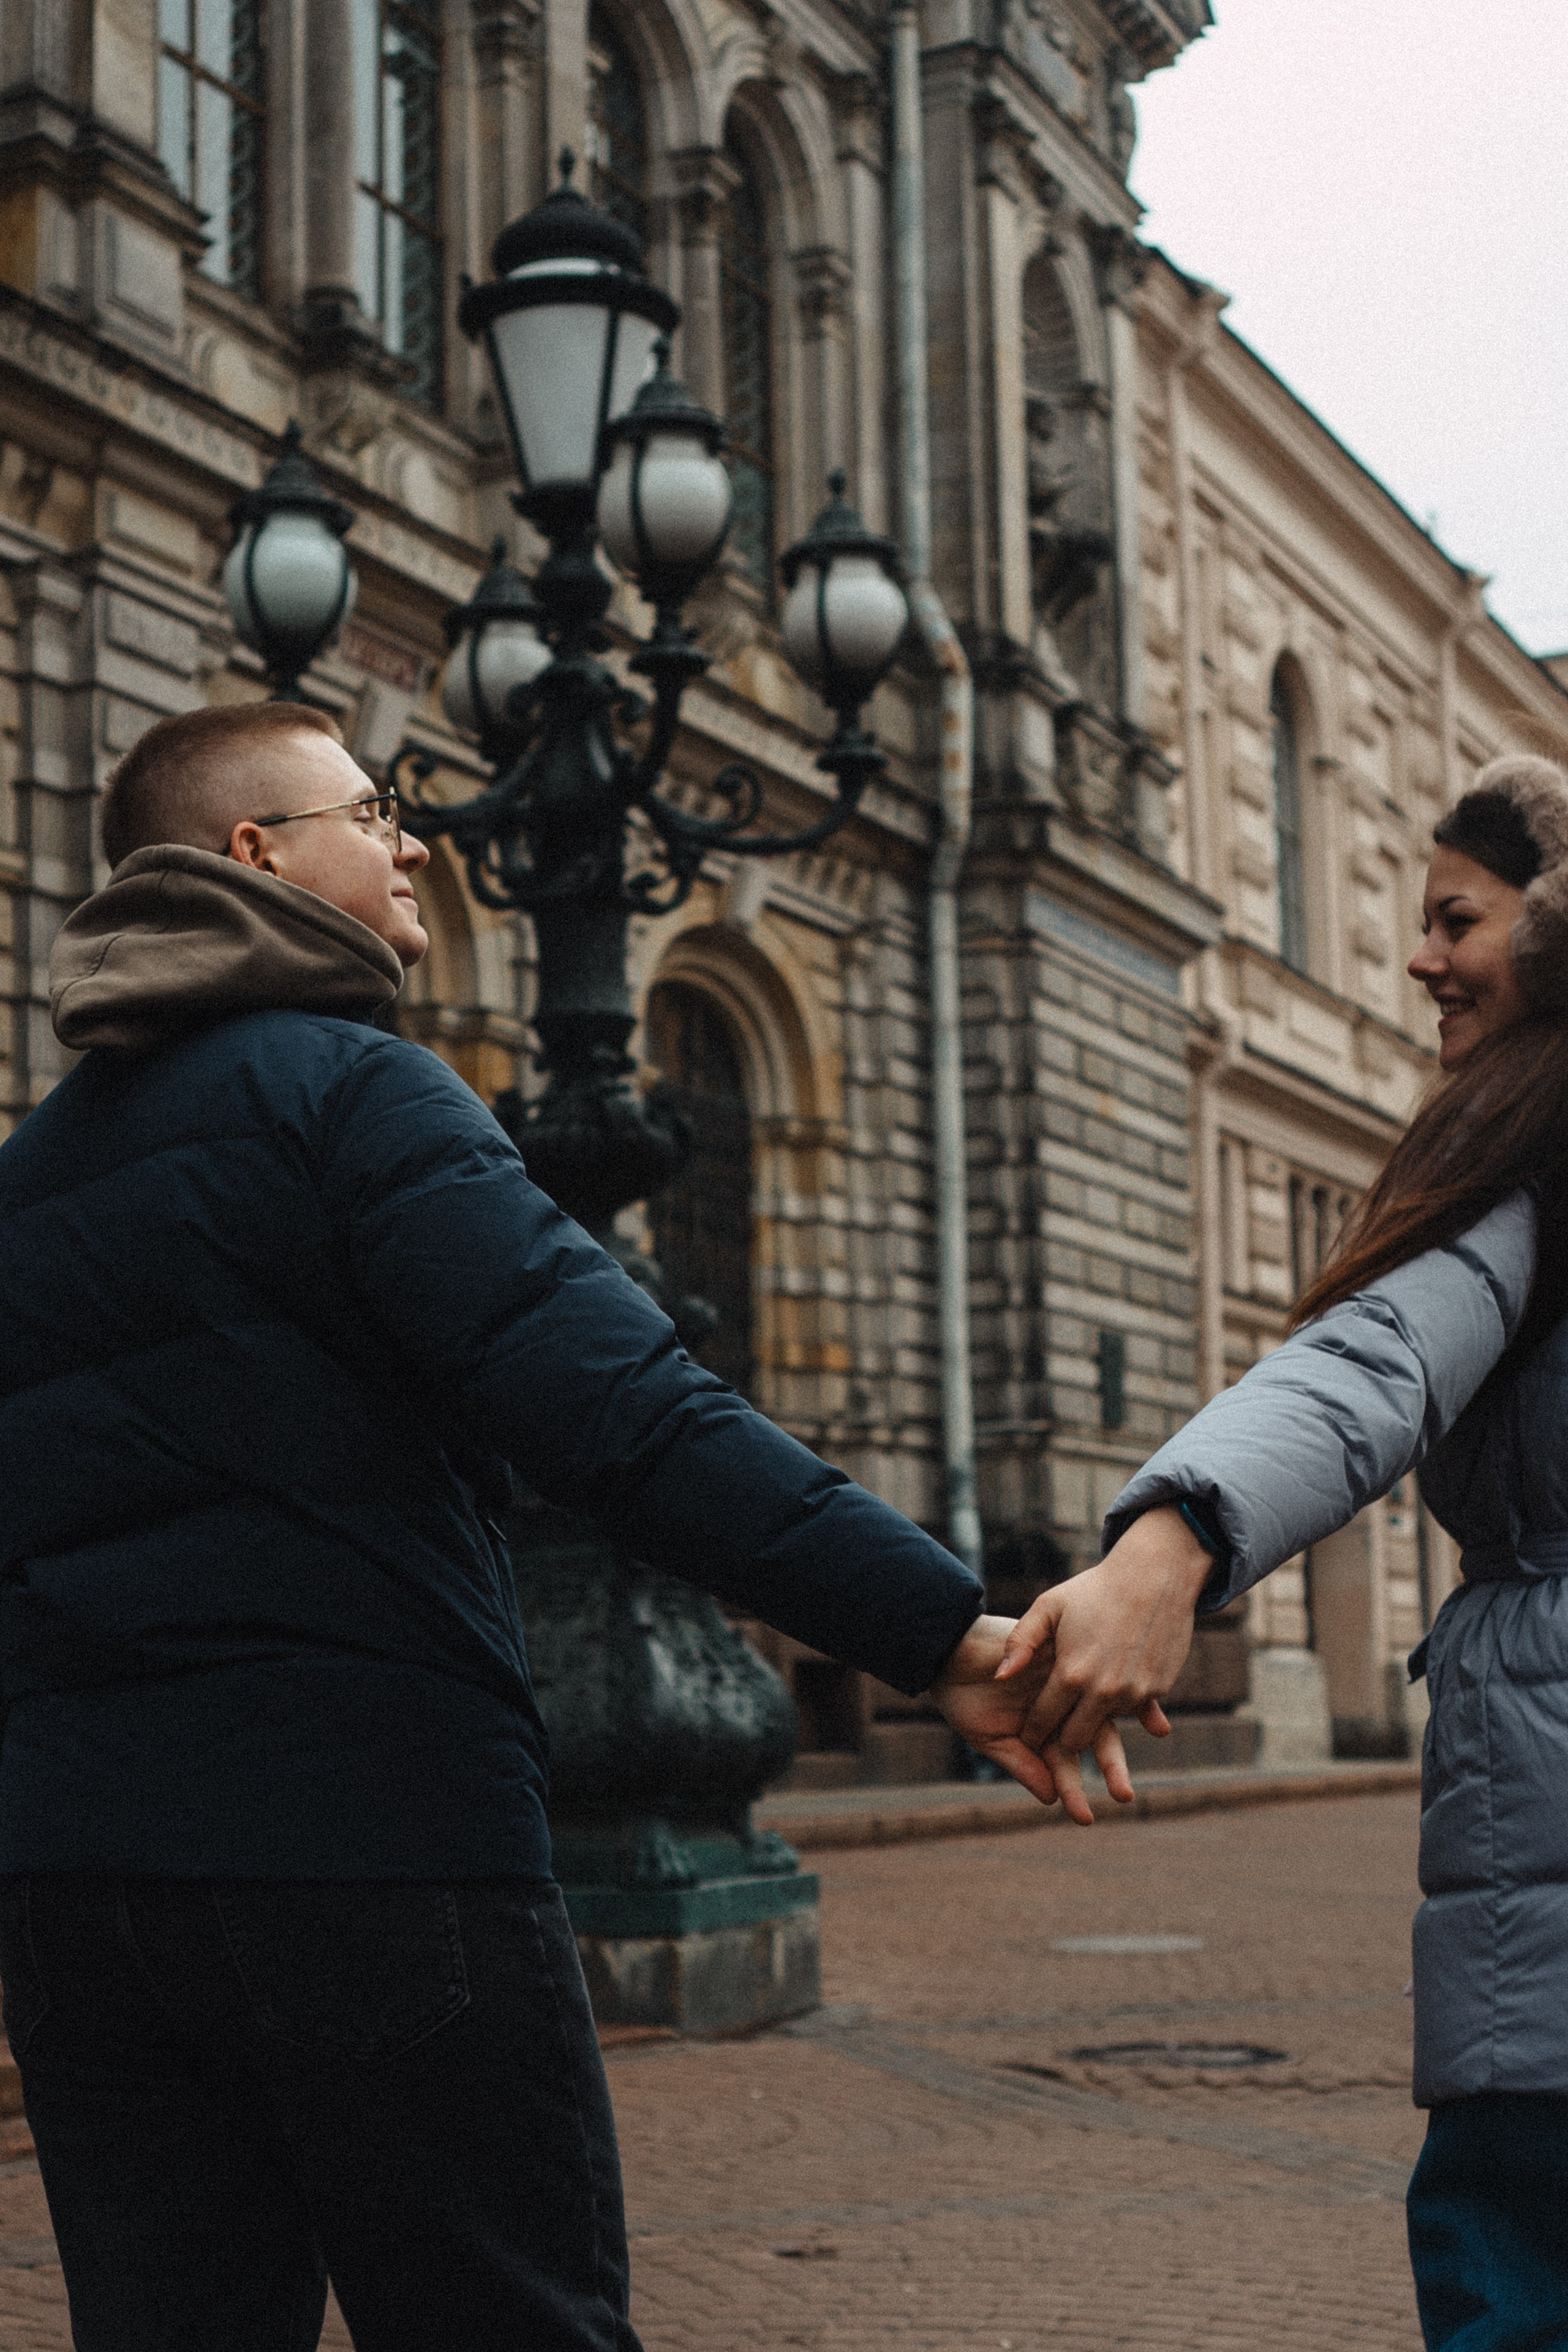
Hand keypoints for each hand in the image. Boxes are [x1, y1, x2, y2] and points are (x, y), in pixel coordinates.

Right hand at [931, 1613, 1140, 1824]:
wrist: (946, 1651)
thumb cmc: (963, 1696)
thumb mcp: (990, 1739)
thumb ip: (1023, 1764)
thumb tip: (1052, 1799)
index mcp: (1045, 1728)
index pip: (1066, 1762)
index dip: (1074, 1791)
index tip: (1084, 1818)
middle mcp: (1061, 1705)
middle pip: (1094, 1737)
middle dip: (1111, 1767)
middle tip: (1123, 1795)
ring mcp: (1063, 1679)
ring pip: (1095, 1708)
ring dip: (1110, 1733)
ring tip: (1120, 1760)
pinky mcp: (1061, 1653)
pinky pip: (1087, 1672)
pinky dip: (1106, 1690)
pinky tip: (1120, 1702)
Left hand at [995, 1506, 1214, 1759]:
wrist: (1155, 1575)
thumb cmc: (1094, 1589)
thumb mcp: (1049, 1606)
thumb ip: (1020, 1642)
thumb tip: (1000, 1677)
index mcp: (1071, 1674)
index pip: (1043, 1722)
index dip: (1031, 1732)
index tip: (1026, 1735)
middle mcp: (1104, 1691)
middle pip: (1074, 1740)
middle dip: (1060, 1738)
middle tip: (1053, 1729)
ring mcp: (1134, 1693)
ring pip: (1104, 1723)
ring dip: (1093, 1715)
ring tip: (1085, 1693)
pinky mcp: (1158, 1690)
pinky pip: (1132, 1708)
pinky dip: (1121, 1698)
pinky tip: (1115, 1671)